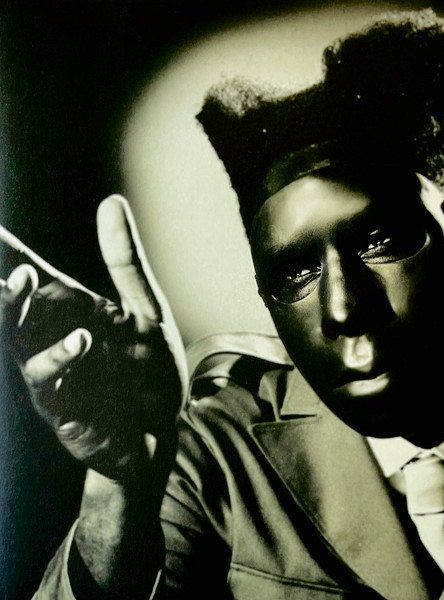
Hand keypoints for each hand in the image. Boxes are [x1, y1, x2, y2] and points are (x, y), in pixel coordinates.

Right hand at [0, 196, 186, 480]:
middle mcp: (52, 336)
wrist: (163, 423)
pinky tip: (80, 347)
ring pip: (20, 346)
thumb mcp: (146, 308)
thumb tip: (111, 201)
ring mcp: (55, 372)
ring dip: (24, 322)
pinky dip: (59, 366)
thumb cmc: (149, 365)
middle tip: (12, 266)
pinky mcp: (65, 408)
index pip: (27, 270)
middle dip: (5, 287)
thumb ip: (125, 261)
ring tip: (44, 299)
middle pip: (11, 306)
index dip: (4, 248)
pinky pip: (51, 387)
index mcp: (70, 308)